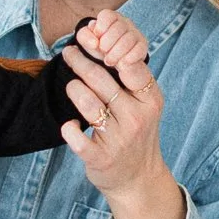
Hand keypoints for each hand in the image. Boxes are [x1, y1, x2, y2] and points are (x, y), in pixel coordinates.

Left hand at [59, 10, 166, 201]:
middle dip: (80, 62)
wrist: (138, 178)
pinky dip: (69, 129)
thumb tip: (104, 44)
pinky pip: (78, 139)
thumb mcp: (145, 105)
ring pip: (88, 104)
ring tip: (71, 86)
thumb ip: (131, 79)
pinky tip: (69, 125)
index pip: (129, 65)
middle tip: (68, 52)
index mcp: (149, 100)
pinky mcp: (101, 159)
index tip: (91, 40)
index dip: (106, 50)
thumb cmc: (136, 133)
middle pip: (101, 80)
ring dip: (74, 90)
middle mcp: (136, 118)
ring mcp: (119, 139)